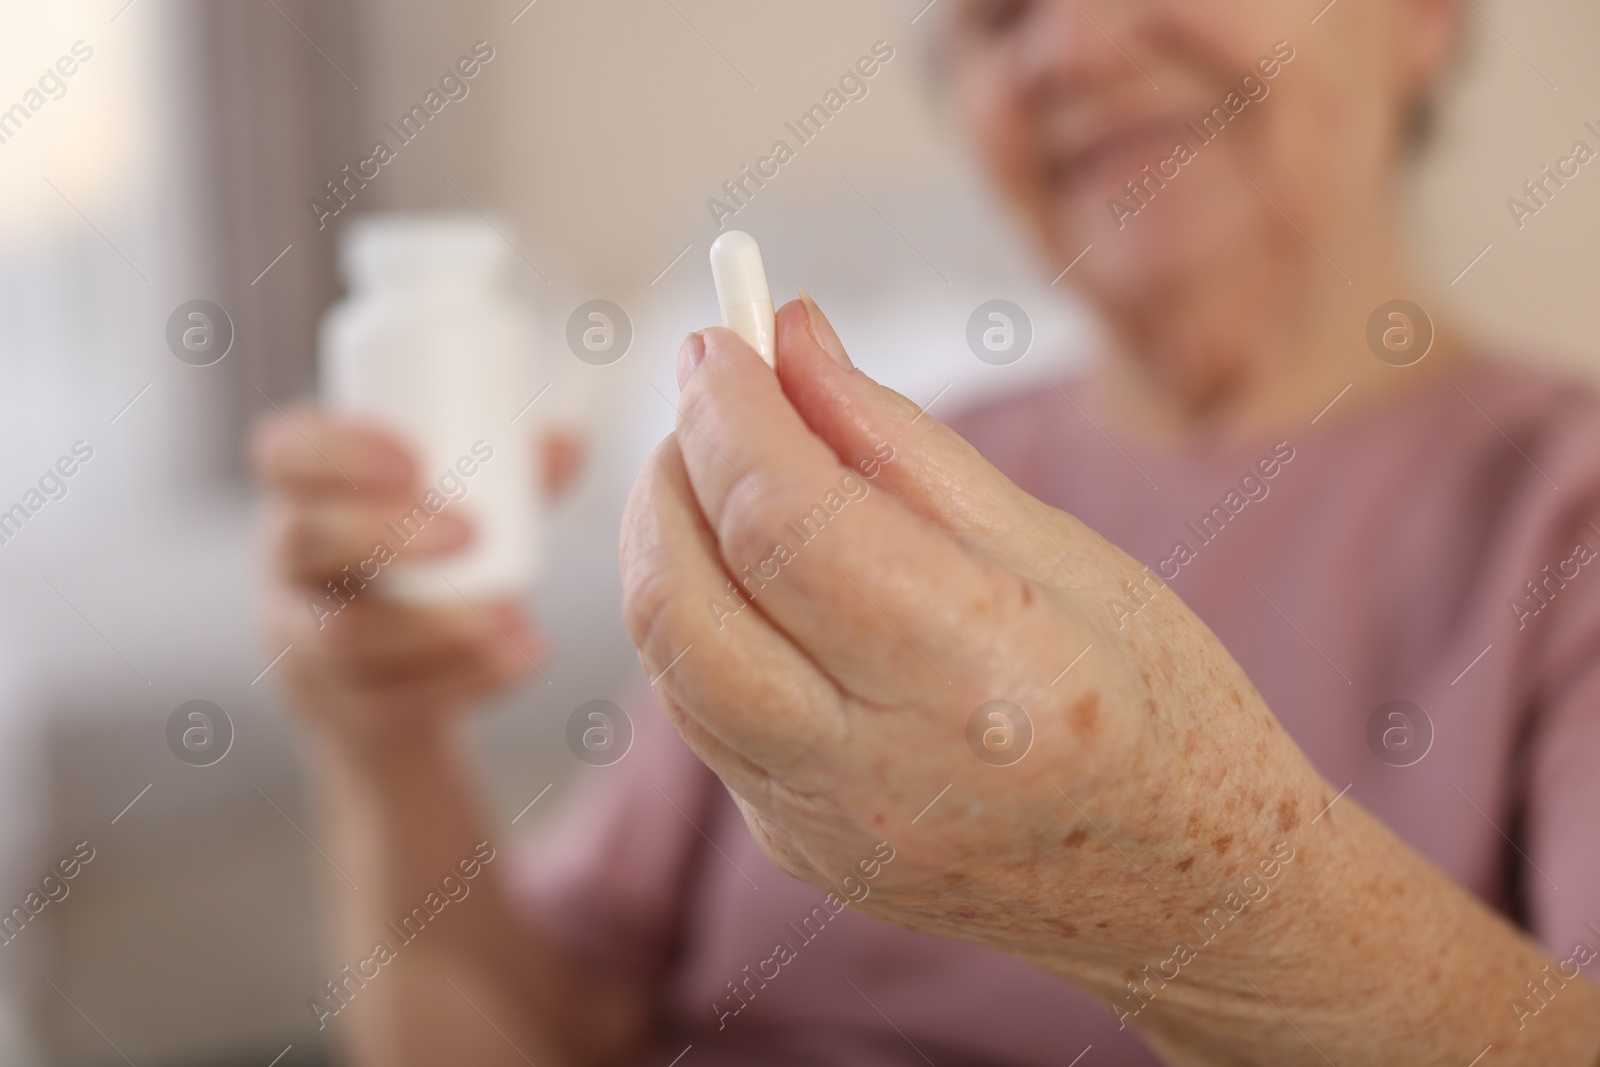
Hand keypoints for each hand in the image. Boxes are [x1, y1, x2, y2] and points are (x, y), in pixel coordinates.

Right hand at [253, 407, 580, 760]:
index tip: (412, 460)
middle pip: (307, 541)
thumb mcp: (450, 507)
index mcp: (304, 491)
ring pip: (346, 635)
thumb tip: (569, 447)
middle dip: (389, 534)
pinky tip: (523, 657)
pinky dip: (468, 677)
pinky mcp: (343, 703)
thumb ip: (507, 473)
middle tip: (472, 532)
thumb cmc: (417, 558)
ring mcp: (304, 639)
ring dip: (438, 623)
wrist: (382, 677)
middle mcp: (287, 563)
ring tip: (513, 612)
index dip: (338, 452)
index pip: (286, 453)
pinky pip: (391, 697)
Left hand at [620, 297, 1330, 971]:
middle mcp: (891, 773)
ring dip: (667, 546)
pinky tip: (751, 578)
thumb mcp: (1061, 548)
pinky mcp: (804, 854)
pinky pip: (704, 720)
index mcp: (988, 679)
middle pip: (688, 606)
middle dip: (671, 476)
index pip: (788, 525)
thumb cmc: (1159, 702)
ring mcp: (834, 831)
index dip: (732, 414)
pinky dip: (701, 623)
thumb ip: (902, 445)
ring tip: (724, 474)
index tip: (722, 342)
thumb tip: (792, 341)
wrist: (1188, 889)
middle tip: (711, 401)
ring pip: (672, 668)